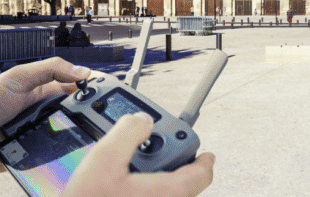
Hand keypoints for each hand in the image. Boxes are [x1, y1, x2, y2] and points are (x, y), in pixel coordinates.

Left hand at [0, 57, 93, 171]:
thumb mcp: (19, 77)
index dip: (92, 88)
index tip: (106, 89)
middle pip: (78, 111)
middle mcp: (47, 111)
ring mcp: (42, 131)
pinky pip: (56, 153)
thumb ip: (51, 69)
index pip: (77, 88)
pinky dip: (59, 151)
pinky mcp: (37, 152)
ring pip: (71, 133)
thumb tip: (84, 71)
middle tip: (91, 111)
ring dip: (73, 131)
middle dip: (85, 111)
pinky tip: (60, 147)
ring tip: (72, 128)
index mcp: (46, 91)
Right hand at [62, 112, 214, 196]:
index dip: (204, 160)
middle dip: (169, 161)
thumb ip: (128, 132)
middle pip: (180, 180)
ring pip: (162, 191)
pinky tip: (117, 182)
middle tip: (151, 149)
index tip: (206, 153)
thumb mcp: (104, 159)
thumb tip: (143, 120)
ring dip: (152, 175)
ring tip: (126, 166)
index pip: (202, 175)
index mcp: (168, 192)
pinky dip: (139, 188)